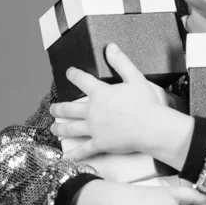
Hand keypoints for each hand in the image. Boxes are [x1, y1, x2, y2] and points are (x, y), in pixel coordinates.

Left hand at [50, 43, 165, 159]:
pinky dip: (74, 155)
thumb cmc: (146, 104)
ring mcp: (94, 128)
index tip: (69, 73)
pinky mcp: (100, 143)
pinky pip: (84, 150)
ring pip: (71, 128)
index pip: (82, 80)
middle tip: (53, 108)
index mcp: (100, 93)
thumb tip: (110, 47)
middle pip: (69, 108)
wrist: (151, 127)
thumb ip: (120, 62)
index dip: (73, 74)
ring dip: (60, 128)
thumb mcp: (135, 77)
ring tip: (54, 128)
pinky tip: (66, 158)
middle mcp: (92, 110)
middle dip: (59, 108)